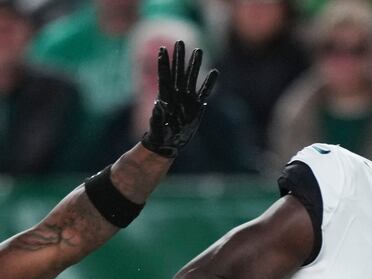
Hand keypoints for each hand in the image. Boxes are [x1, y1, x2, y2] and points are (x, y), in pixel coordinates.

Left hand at [141, 40, 218, 157]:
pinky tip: (214, 72)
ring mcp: (187, 99)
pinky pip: (204, 93)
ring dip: (195, 65)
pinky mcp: (196, 107)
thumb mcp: (157, 129)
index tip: (162, 49)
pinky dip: (209, 83)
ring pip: (191, 78)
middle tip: (180, 41)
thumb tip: (157, 105)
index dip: (164, 63)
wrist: (168, 145)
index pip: (164, 76)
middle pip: (178, 72)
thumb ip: (157, 118)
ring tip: (198, 50)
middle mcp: (176, 95)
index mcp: (165, 97)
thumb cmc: (159, 137)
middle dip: (180, 57)